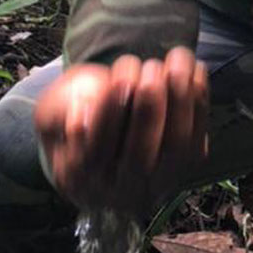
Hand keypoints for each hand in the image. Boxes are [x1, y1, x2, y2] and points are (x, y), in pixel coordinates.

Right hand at [33, 46, 209, 215]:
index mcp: (77, 177)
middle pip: (139, 158)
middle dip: (149, 108)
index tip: (120, 75)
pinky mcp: (181, 170)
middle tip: (151, 68)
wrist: (97, 142)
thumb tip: (85, 116)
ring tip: (177, 60)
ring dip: (181, 101)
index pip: (95, 152)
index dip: (110, 111)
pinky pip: (196, 142)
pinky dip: (200, 105)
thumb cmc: (76, 116)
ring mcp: (153, 185)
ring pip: (175, 151)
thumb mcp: (53, 109)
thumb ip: (62, 109)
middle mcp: (116, 191)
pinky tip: (195, 71)